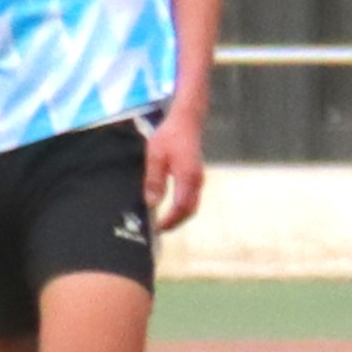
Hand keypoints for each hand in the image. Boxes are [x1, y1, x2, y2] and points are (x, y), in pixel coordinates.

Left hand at [144, 105, 208, 232]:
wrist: (187, 121)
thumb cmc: (169, 136)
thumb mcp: (155, 156)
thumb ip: (154, 180)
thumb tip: (152, 203)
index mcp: (187, 177)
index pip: (181, 207)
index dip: (169, 220)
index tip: (156, 229)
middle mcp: (197, 181)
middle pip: (189, 210)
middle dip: (175, 223)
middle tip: (158, 230)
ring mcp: (198, 180)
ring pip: (191, 205)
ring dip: (178, 216)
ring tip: (162, 222)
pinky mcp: (196, 177)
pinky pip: (191, 198)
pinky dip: (181, 208)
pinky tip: (169, 208)